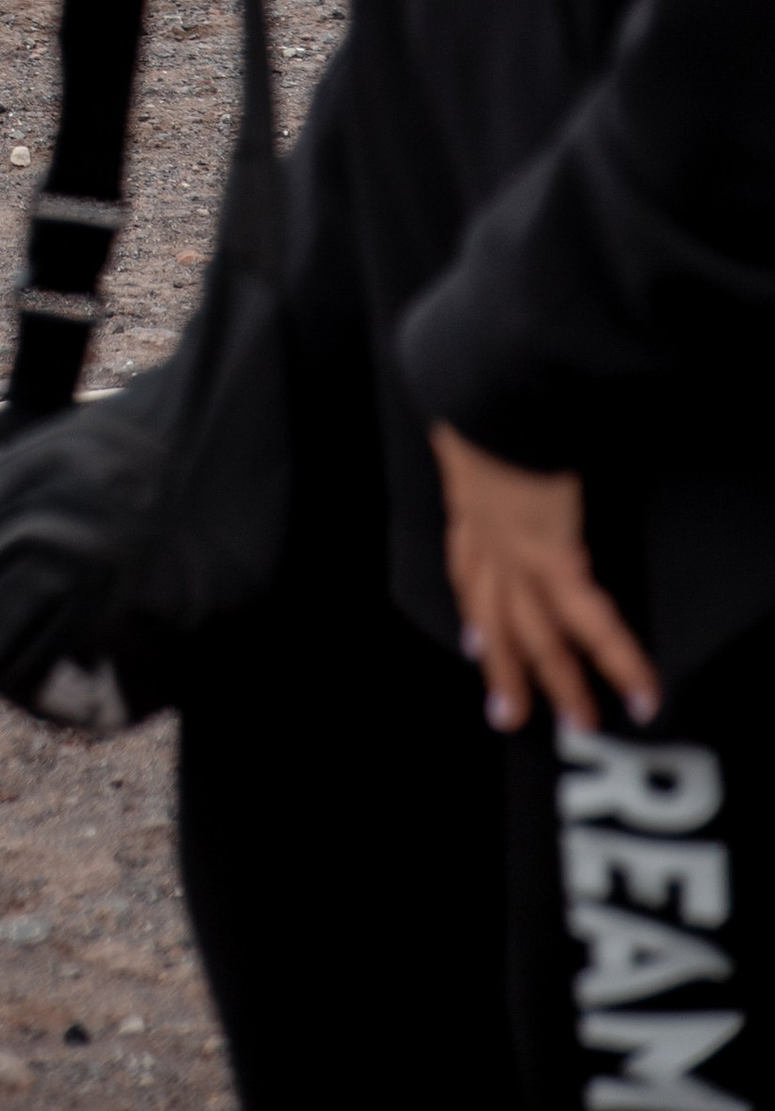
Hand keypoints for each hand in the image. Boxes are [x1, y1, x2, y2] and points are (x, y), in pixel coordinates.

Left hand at [432, 421, 659, 735]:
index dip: (473, 608)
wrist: (486, 388)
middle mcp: (486, 537)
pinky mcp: (553, 557)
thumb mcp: (473, 422)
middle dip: (505, 668)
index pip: (468, 569)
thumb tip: (481, 429)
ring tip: (582, 723)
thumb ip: (483, 442)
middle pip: (495, 617)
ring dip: (560, 683)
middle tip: (509, 716)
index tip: (474, 642)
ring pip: (537, 634)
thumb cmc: (487, 391)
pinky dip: (618, 658)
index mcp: (469, 502)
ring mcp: (516, 554)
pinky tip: (642, 689)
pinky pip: (590, 620)